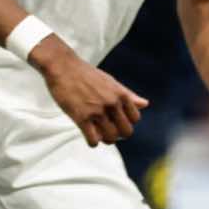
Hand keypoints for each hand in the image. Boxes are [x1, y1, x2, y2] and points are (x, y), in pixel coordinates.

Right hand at [29, 35, 148, 147]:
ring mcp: (97, 111)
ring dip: (105, 139)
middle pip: (126, 132)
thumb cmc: (87, 74)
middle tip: (106, 128)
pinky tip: (87, 132)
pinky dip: (92, 141)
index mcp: (120, 93)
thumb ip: (128, 95)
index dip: (126, 121)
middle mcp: (111, 102)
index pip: (135, 119)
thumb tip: (145, 104)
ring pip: (111, 138)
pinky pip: (94, 141)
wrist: (63, 66)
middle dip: (118, 133)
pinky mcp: (82, 118)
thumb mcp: (110, 81)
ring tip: (97, 131)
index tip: (116, 120)